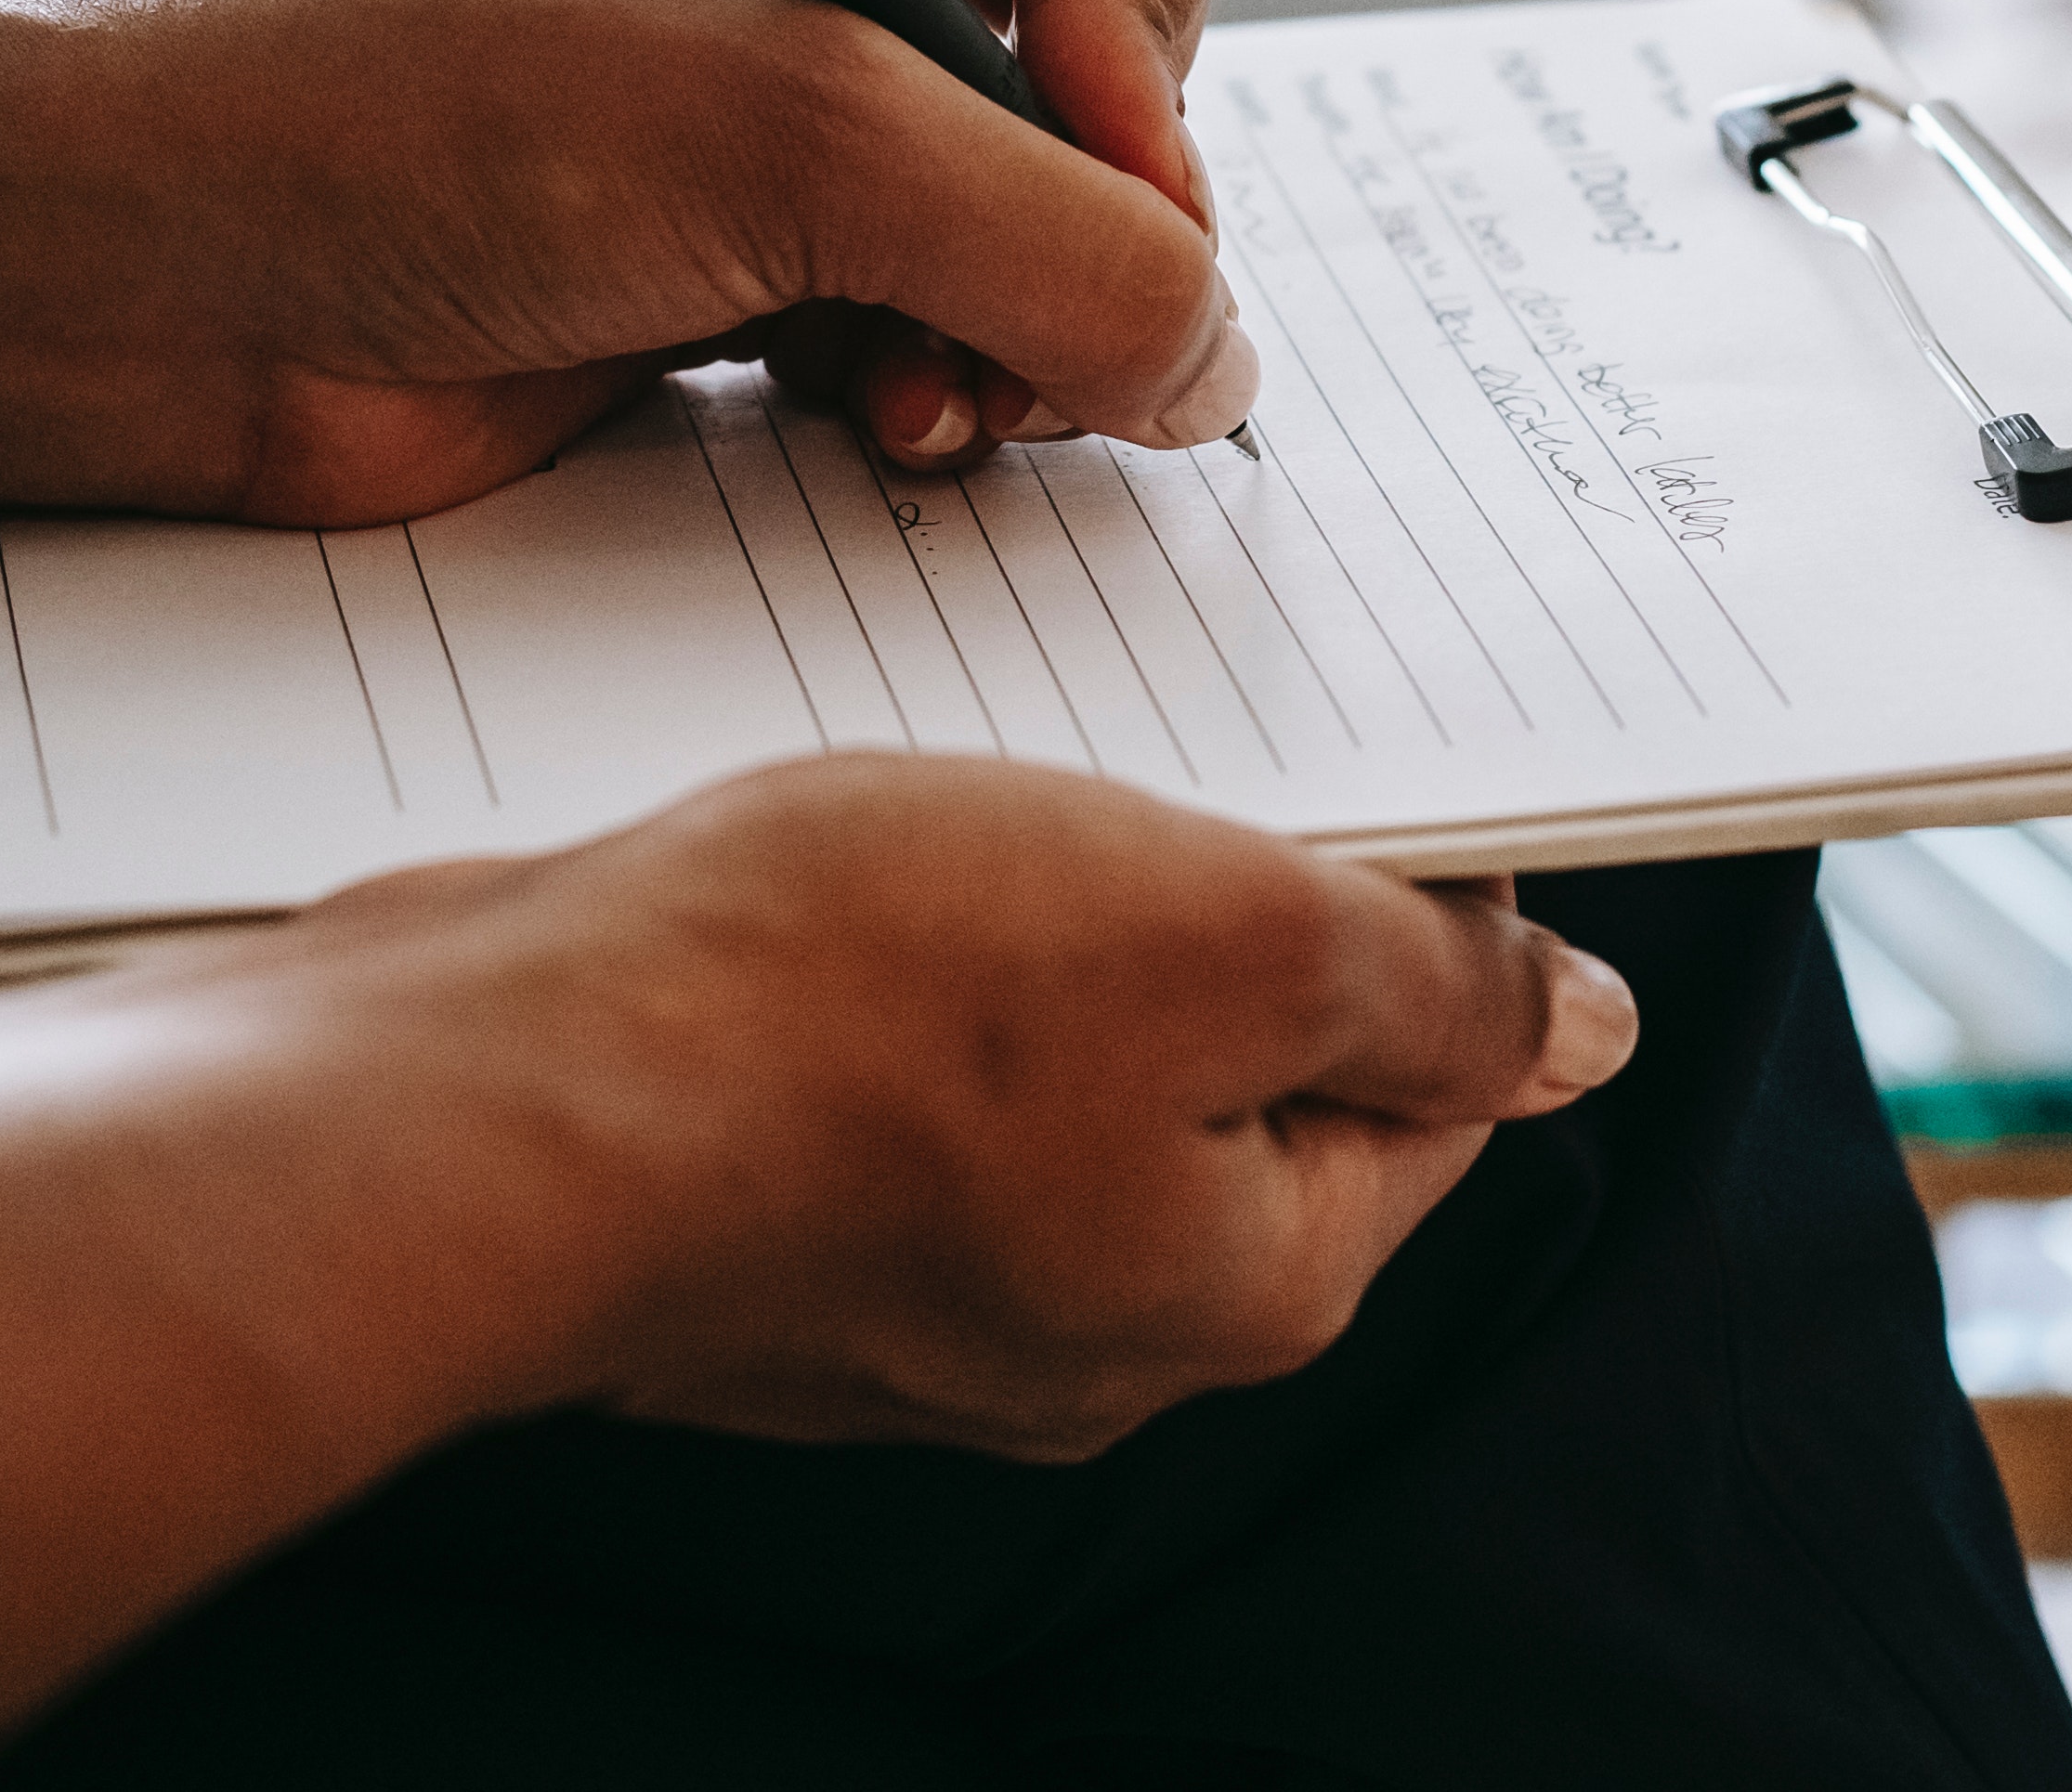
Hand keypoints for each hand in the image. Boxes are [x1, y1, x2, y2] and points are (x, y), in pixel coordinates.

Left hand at [0, 0, 1257, 571]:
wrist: (142, 284)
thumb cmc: (406, 115)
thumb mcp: (795, 140)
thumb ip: (1065, 245)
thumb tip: (1215, 368)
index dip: (1150, 25)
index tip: (1070, 140)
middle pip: (1136, 67)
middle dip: (1083, 221)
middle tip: (987, 323)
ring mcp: (807, 86)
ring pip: (1062, 221)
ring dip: (1011, 335)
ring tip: (905, 400)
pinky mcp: (759, 246)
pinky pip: (961, 322)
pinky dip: (935, 390)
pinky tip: (848, 427)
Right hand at [0, 753, 1640, 1754]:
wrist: (490, 1089)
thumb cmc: (842, 1010)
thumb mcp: (1229, 934)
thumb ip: (1431, 987)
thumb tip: (1581, 1031)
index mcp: (1246, 1284)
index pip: (1433, 1085)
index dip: (1430, 907)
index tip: (1368, 771)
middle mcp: (1090, 1325)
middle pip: (1239, 1070)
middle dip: (1217, 898)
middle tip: (1156, 745)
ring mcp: (910, 1289)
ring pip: (1055, 1053)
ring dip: (1043, 904)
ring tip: (980, 784)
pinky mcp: (764, 1218)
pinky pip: (890, 1065)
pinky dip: (889, 950)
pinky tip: (837, 856)